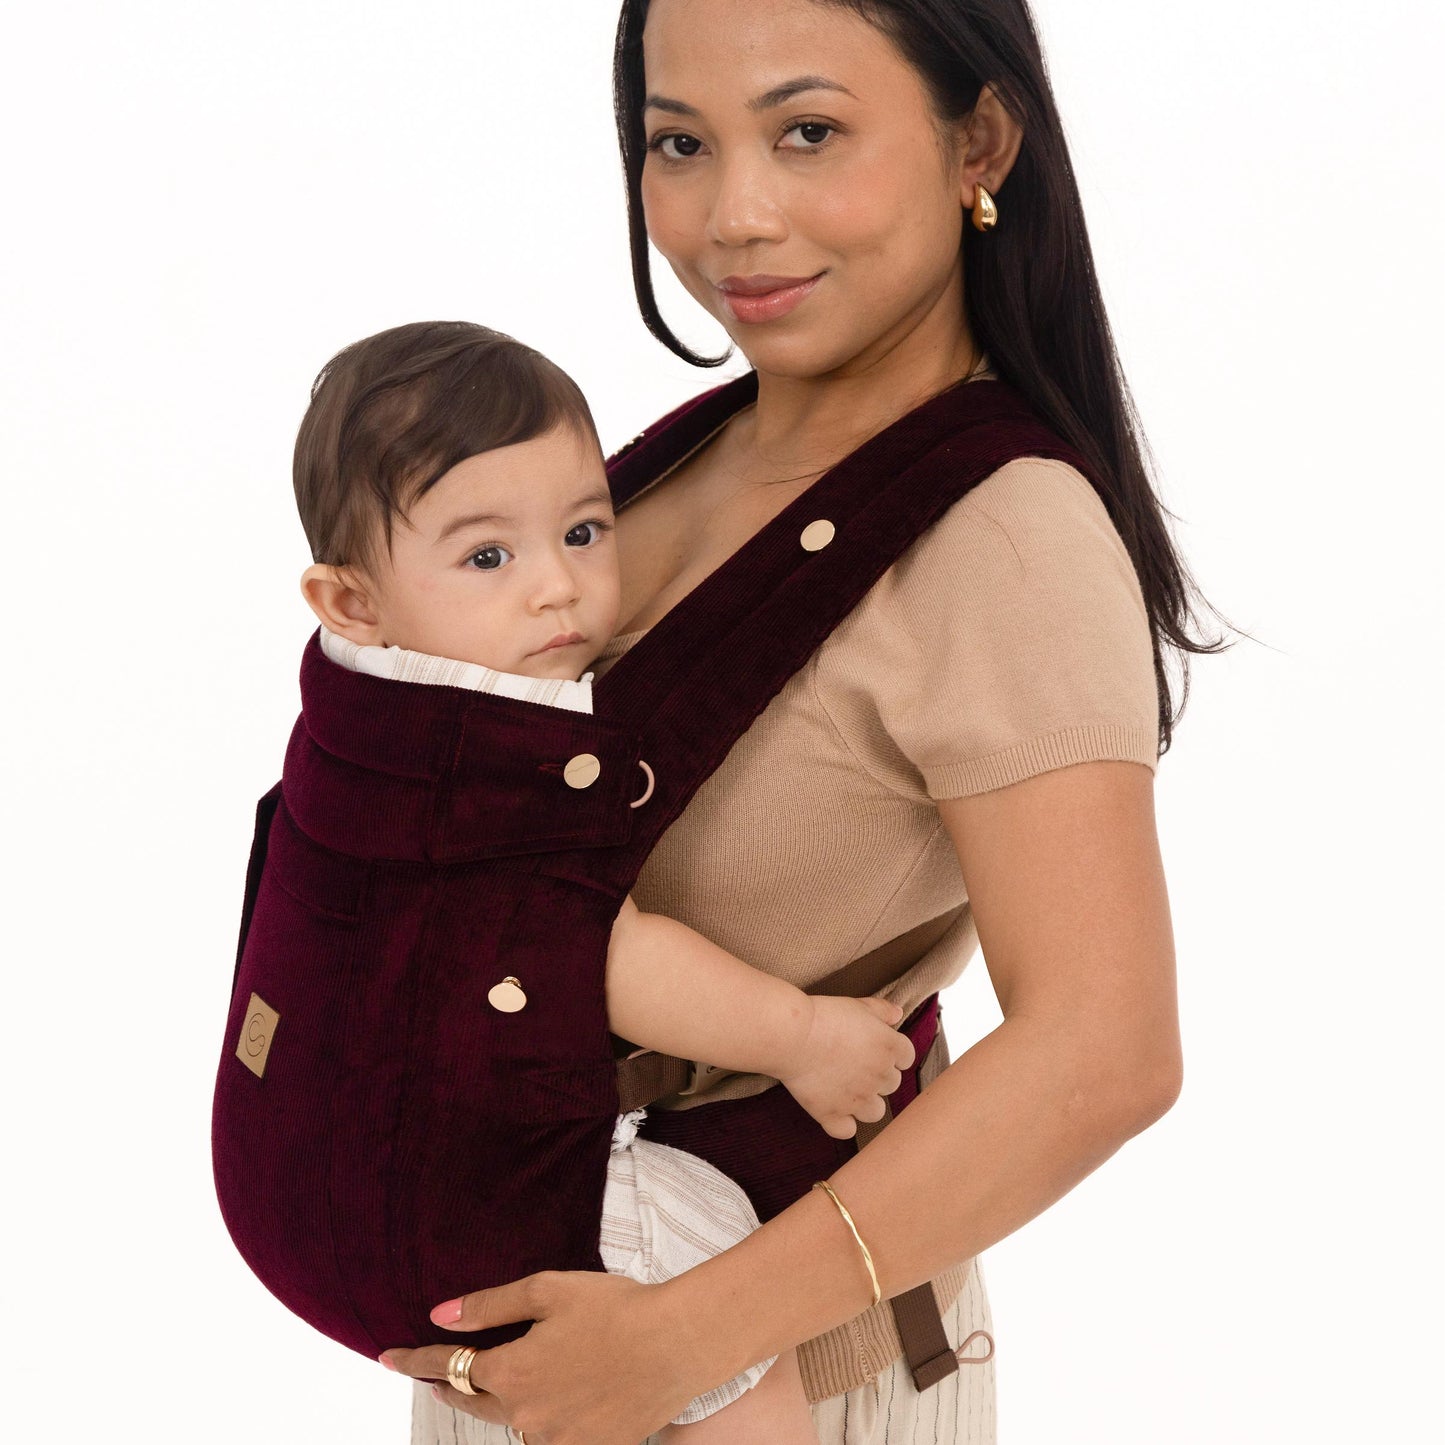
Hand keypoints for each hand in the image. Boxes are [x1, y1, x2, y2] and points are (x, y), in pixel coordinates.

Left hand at [381, 1270, 712, 1444]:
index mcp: (512, 1373)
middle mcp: (526, 1416)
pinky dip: (543, 1416)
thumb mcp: (548, 1291)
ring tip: (510, 1376)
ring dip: (504, 1400)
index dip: (414, 1361)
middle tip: (433, 1374)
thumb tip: (440, 1317)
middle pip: (474, 1402)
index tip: (387, 1357)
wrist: (679, 1345)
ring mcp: (557, 1439)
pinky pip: (551, 1436)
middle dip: (450, 1386)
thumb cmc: (616, 1308)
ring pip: (515, 1421)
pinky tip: (558, 1395)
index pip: (447, 1368)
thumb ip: (490, 1306)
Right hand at [776, 996, 916, 1138]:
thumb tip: (898, 1014)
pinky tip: (832, 1110)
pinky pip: (847, 1131)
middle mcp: (880, 1076)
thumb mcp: (857, 1005)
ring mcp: (858, 1099)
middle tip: (854, 1064)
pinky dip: (841, 1124)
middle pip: (892, 1084)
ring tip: (846, 1089)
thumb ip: (882, 1010)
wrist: (793, 1035)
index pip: (906, 1058)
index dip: (892, 1054)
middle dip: (877, 1076)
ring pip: (876, 1112)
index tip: (875, 1049)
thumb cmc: (824, 1016)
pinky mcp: (834, 1114)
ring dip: (865, 1103)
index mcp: (889, 1047)